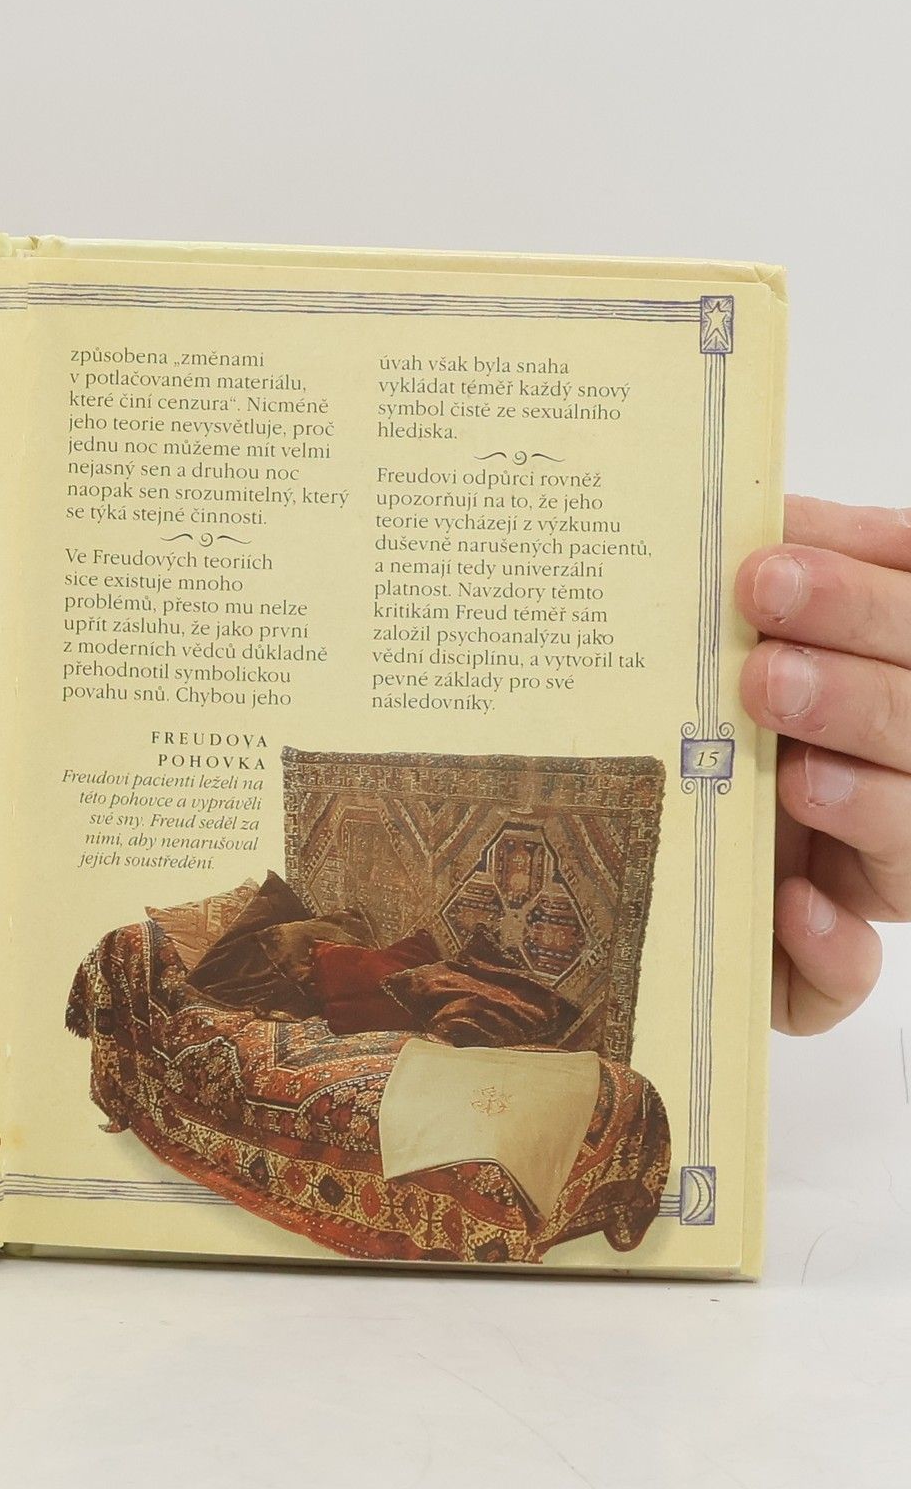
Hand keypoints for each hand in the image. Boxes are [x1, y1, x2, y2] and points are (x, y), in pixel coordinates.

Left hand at [737, 496, 906, 1032]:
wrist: (606, 846)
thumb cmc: (700, 705)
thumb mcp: (741, 630)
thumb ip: (787, 568)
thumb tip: (770, 513)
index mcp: (884, 674)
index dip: (868, 593)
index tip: (771, 564)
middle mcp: (893, 768)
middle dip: (857, 692)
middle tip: (761, 666)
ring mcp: (865, 868)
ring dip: (865, 803)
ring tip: (792, 774)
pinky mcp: (809, 961)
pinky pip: (843, 975)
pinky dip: (831, 948)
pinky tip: (793, 904)